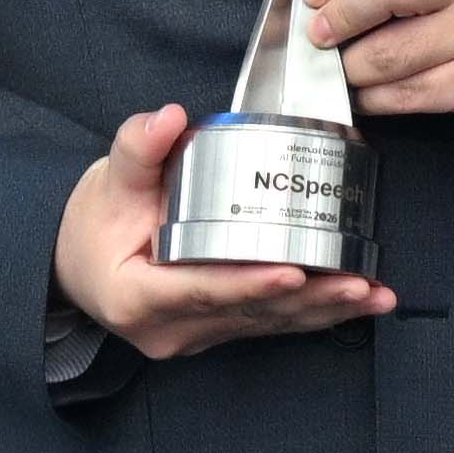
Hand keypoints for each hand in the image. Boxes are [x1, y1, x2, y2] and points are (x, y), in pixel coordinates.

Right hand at [53, 103, 395, 358]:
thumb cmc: (95, 223)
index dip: (249, 283)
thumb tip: (168, 118)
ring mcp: (198, 334)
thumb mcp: (109, 181)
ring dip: (325, 310)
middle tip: (358, 282)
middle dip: (309, 299)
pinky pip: (272, 323)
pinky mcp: (219, 330)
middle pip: (248, 311)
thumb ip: (139, 148)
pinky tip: (358, 303)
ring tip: (374, 295)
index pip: (201, 290)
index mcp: (138, 297)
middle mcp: (170, 328)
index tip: (293, 272)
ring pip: (268, 323)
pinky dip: (316, 312)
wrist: (79, 262)